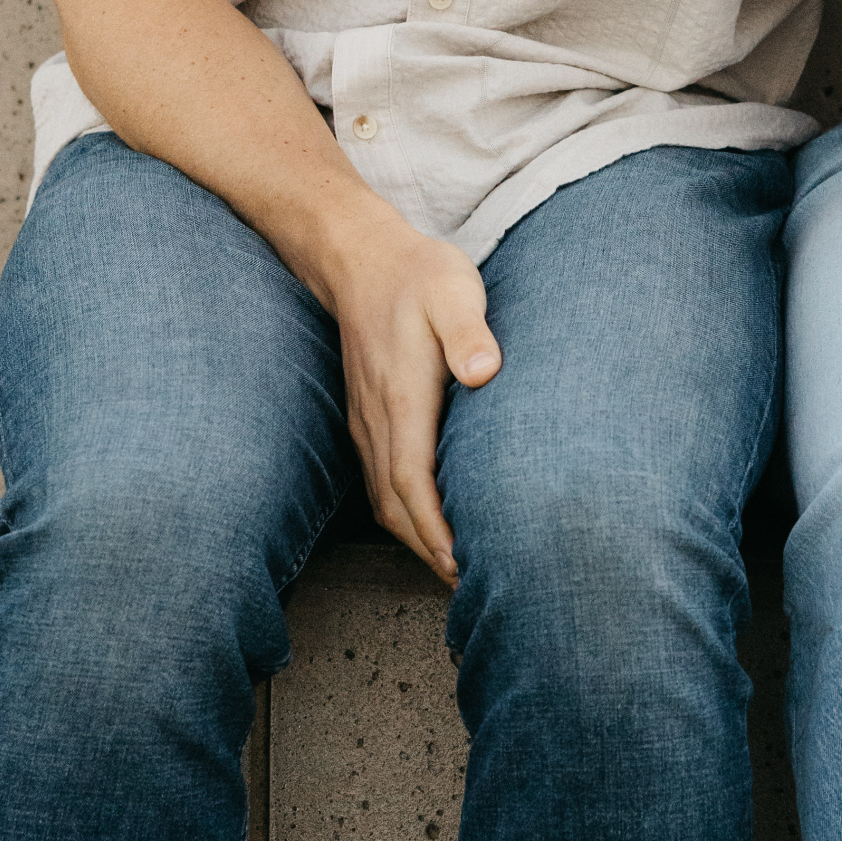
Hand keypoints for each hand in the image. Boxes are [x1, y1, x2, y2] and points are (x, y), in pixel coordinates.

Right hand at [311, 209, 501, 585]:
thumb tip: (482, 372)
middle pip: (395, 505)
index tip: (462, 565)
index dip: (435, 529)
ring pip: (384, 497)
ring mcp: (367, 419)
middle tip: (468, 584)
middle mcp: (377, 419)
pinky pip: (380, 479)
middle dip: (428, 550)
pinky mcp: (367, 415)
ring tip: (452, 567)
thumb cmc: (417, 274)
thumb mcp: (452, 290)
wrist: (358, 256)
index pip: (413, 482)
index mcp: (401, 398)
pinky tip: (429, 520)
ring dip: (414, 537)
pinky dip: (403, 511)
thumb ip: (469, 331)